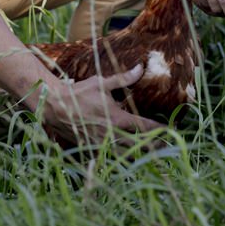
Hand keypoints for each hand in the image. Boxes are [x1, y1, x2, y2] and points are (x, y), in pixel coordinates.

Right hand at [38, 64, 164, 146]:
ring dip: (138, 155)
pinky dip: (119, 158)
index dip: (159, 129)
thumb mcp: (101, 83)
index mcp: (117, 118)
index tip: (170, 129)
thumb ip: (123, 79)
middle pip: (138, 145)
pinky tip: (126, 158)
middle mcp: (111, 134)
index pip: (144, 126)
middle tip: (165, 146)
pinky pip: (109, 157)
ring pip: (125, 155)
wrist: (54, 106)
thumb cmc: (78, 93)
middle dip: (153, 146)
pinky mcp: (91, 148)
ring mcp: (101, 143)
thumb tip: (140, 67)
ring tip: (150, 155)